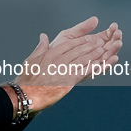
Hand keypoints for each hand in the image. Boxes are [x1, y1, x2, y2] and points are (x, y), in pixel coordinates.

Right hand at [6, 17, 122, 113]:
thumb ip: (40, 47)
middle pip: (78, 50)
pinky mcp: (69, 81)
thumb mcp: (31, 59)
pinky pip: (85, 72)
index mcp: (50, 54)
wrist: (27, 95)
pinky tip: (102, 64)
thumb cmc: (27, 79)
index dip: (80, 41)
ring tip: (104, 49)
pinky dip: (95, 67)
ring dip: (95, 54)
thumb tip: (44, 36)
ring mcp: (64, 70)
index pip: (69, 44)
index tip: (89, 38)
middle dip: (91, 45)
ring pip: (83, 59)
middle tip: (100, 41)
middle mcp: (58, 60)